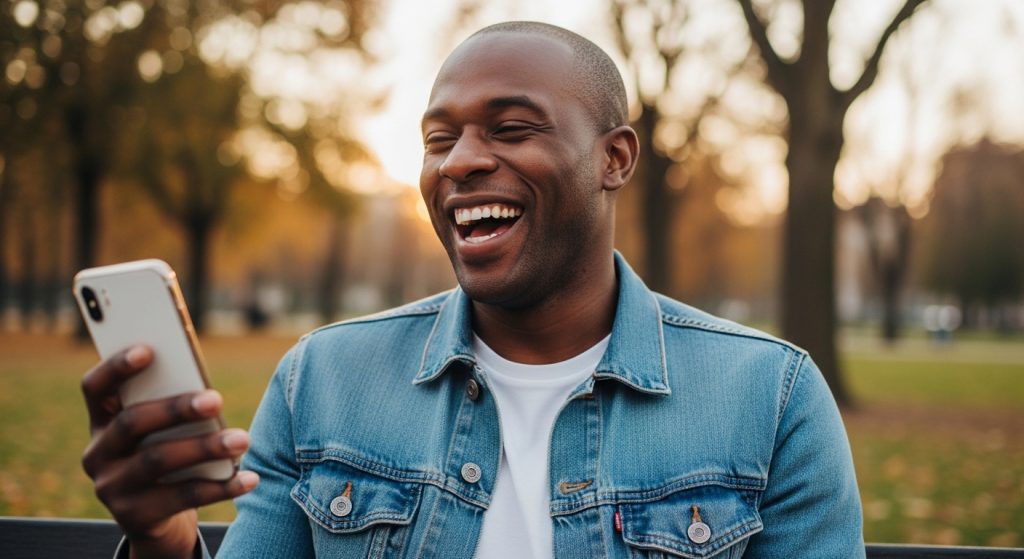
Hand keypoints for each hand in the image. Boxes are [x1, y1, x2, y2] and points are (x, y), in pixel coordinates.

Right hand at [80, 345, 258, 557]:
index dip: (116, 367)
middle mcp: (98, 453)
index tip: (149, 349)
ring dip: (205, 447)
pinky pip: (183, 497)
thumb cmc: (167, 453)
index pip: (95, 387)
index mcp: (102, 420)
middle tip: (217, 399)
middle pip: (132, 422)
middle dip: (176, 408)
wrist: (158, 518)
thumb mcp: (162, 430)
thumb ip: (170, 407)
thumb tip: (207, 392)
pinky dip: (221, 487)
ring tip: (242, 439)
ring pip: (158, 460)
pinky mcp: (135, 517)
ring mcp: (112, 488)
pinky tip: (249, 478)